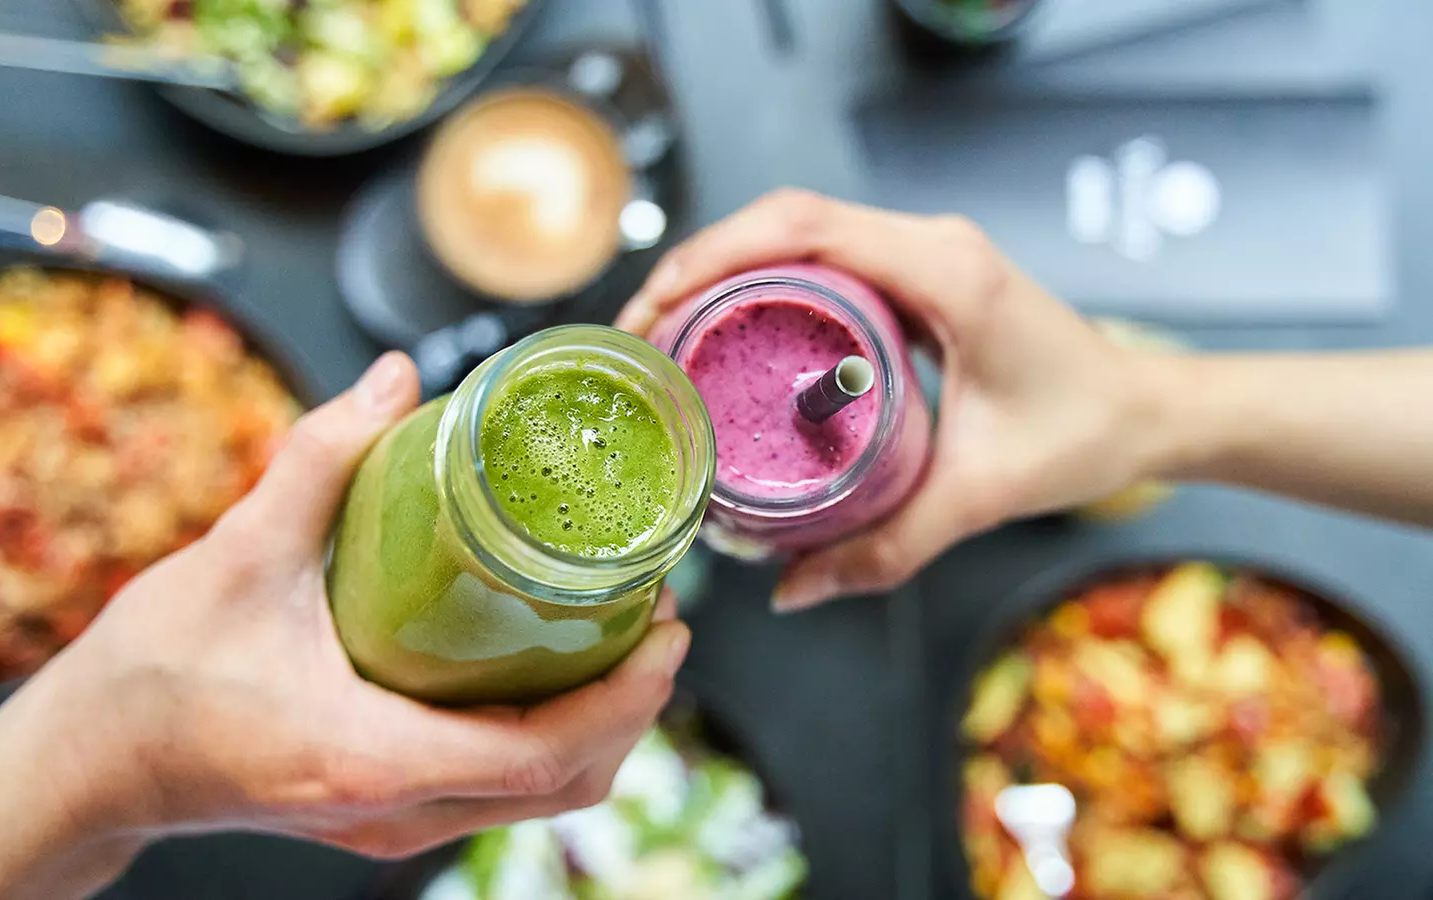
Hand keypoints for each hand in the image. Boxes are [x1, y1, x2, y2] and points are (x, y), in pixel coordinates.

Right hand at [0, 352, 689, 899]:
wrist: (86, 766)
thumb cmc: (148, 676)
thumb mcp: (235, 554)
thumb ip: (317, 457)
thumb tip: (396, 376)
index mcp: (373, 754)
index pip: (545, 753)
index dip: (627, 696)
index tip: (670, 631)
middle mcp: (396, 808)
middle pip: (563, 786)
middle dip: (631, 706)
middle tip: (658, 620)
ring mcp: (390, 824)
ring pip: (535, 798)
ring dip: (596, 725)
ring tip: (620, 639)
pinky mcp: (379, 814)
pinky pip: (496, 792)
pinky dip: (547, 740)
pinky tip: (547, 670)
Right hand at [616, 190, 1167, 610]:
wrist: (1145, 410)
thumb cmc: (1082, 434)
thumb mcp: (980, 493)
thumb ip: (886, 546)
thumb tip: (789, 589)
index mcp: (947, 269)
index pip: (805, 228)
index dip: (716, 257)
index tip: (656, 307)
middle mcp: (931, 242)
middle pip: (785, 216)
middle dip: (700, 263)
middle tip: (640, 331)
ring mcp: (923, 250)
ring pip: (798, 227)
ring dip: (726, 266)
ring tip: (667, 330)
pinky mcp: (918, 270)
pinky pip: (824, 253)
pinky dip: (765, 278)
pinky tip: (729, 330)